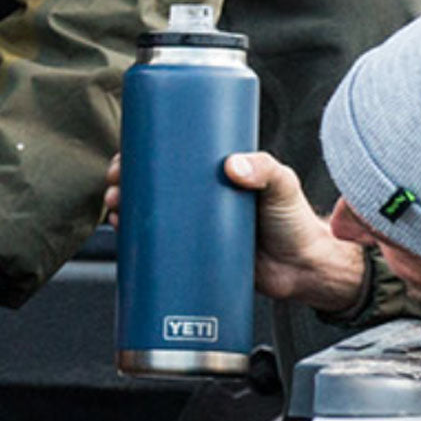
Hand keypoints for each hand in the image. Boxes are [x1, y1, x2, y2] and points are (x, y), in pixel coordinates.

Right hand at [106, 150, 364, 313]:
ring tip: (115, 209)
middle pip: (153, 183)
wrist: (306, 269)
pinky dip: (136, 242)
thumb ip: (263, 168)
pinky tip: (121, 237)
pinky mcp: (194, 256)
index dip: (144, 150)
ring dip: (124, 209)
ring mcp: (195, 226)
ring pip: (149, 214)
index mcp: (216, 172)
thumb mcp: (281, 182)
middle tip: (116, 181)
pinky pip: (158, 247)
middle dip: (125, 179)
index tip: (127, 150)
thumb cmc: (296, 220)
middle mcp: (200, 196)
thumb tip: (232, 165)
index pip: (173, 153)